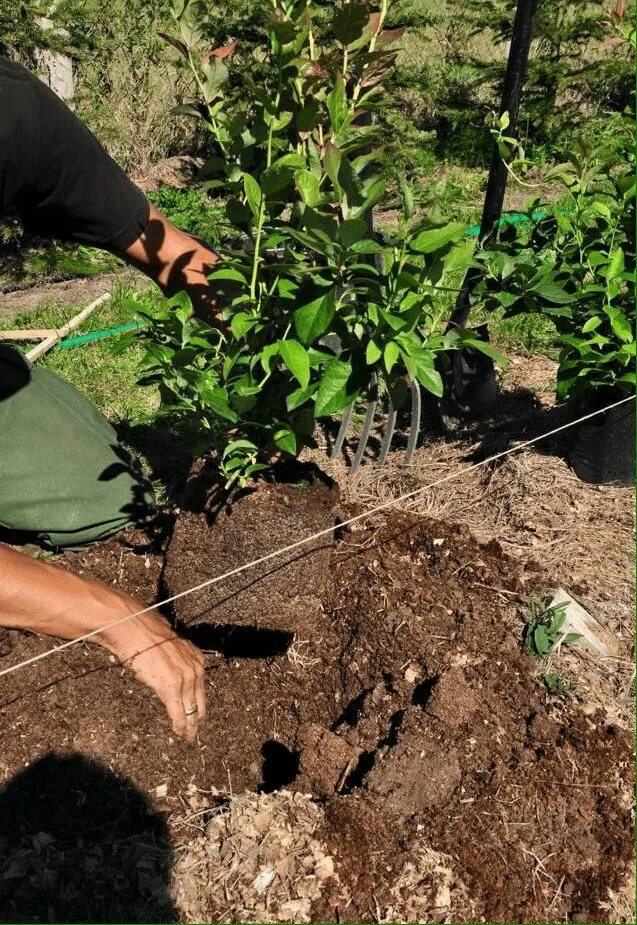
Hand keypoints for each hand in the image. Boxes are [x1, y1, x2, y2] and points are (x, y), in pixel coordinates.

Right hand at [102, 608, 205, 742]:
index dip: (199, 705)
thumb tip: (170, 675)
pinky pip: (178, 713)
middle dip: (197, 720)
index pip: (201, 689)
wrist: (135, 629)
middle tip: (194, 734)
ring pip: (190, 710)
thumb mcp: (169, 650)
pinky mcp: (171, 687)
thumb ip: (176, 664)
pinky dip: (179, 726)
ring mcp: (184, 678)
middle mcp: (195, 668)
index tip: (198, 717)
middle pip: (199, 702)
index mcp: (196, 659)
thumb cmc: (146, 637)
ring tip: (187, 738)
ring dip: (188, 727)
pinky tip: (178, 733)